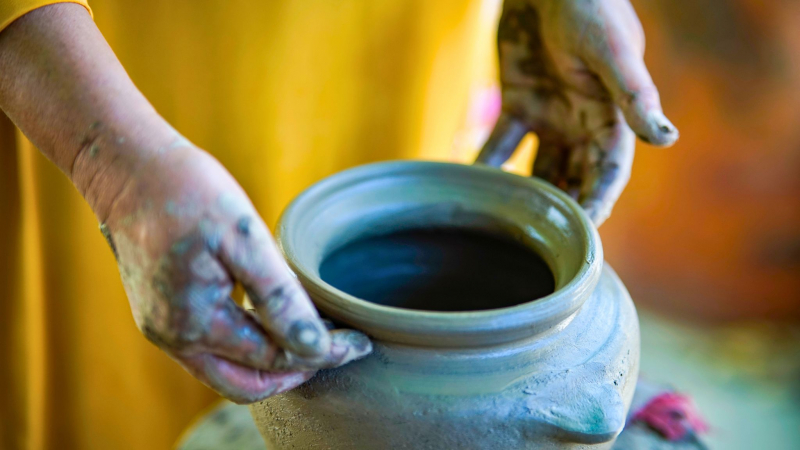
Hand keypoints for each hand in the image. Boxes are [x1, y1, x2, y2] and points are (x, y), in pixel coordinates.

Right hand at [101, 144, 371, 403]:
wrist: (129, 168)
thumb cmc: (188, 191)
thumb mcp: (244, 236)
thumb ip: (279, 296)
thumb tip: (315, 347)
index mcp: (194, 323)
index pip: (273, 359)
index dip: (321, 354)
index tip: (361, 342)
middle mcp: (173, 337)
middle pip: (247, 384)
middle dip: (295, 374)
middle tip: (336, 351)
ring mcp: (164, 329)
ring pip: (228, 371)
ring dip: (271, 362)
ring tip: (312, 337)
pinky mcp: (163, 314)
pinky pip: (212, 348)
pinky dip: (248, 345)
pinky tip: (273, 320)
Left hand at [477, 0, 678, 224]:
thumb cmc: (589, 7)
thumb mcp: (613, 52)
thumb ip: (634, 96)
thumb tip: (667, 138)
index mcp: (610, 116)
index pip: (609, 171)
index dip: (599, 201)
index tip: (586, 236)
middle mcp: (581, 123)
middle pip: (574, 176)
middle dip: (563, 208)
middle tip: (546, 245)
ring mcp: (549, 116)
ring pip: (539, 167)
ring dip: (527, 195)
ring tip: (510, 227)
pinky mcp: (518, 102)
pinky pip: (502, 142)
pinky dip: (488, 163)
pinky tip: (473, 186)